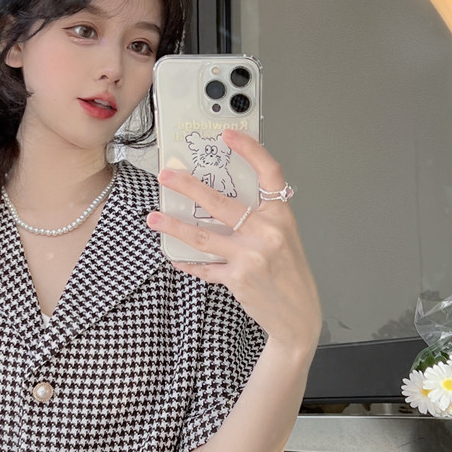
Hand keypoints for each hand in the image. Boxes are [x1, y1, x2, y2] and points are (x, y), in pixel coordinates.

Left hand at [147, 129, 320, 352]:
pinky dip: (187, 262)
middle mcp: (267, 233)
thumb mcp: (285, 238)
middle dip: (188, 186)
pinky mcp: (237, 278)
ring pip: (202, 235)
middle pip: (220, 203)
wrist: (298, 317)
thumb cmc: (290, 275)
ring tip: (154, 217)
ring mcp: (251, 256)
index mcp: (281, 217)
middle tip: (167, 176)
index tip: (228, 135)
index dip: (249, 150)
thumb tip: (223, 201)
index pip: (269, 174)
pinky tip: (174, 256)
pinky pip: (203, 267)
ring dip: (174, 226)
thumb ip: (261, 219)